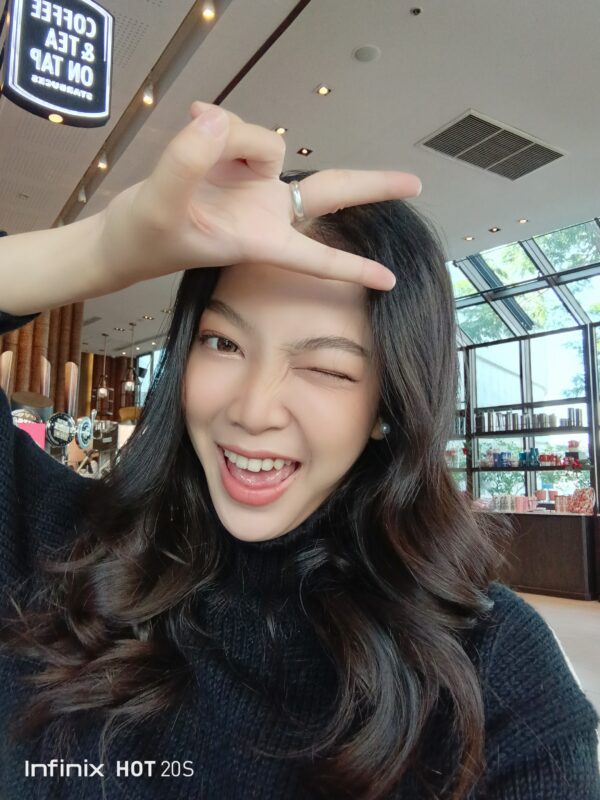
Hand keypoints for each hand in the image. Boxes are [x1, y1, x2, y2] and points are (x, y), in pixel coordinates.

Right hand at [96, 101, 422, 291]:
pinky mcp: (234, 164)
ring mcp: (252, 186)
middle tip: (416, 183)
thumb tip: (218, 120)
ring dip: (233, 133)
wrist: (122, 232)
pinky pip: (239, 128)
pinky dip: (218, 123)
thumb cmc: (141, 238)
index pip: (315, 255)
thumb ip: (189, 160)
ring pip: (266, 140)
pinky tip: (195, 119)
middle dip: (370, 186)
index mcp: (257, 238)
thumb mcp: (159, 203)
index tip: (389, 280)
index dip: (352, 266)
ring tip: (193, 143)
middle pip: (328, 191)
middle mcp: (264, 211)